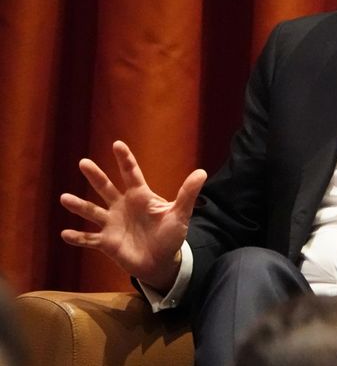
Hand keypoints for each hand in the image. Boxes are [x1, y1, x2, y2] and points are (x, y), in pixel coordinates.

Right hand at [60, 140, 206, 290]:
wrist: (162, 261)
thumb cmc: (171, 235)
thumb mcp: (181, 214)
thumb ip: (187, 194)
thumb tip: (202, 172)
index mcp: (140, 196)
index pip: (131, 174)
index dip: (125, 160)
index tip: (117, 144)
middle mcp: (122, 206)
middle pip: (106, 188)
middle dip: (96, 176)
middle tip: (84, 163)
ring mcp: (112, 224)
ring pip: (93, 212)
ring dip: (79, 206)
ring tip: (65, 198)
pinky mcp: (106, 243)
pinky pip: (89, 239)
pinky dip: (78, 238)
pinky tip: (65, 233)